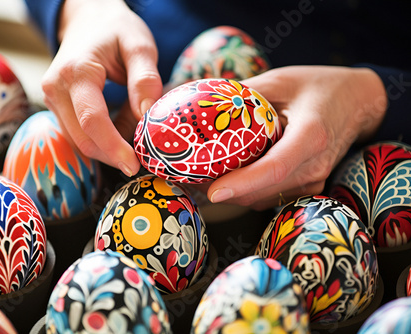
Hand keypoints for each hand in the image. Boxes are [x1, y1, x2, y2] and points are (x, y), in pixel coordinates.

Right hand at [41, 0, 162, 175]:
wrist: (88, 20)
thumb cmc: (116, 30)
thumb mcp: (139, 45)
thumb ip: (145, 80)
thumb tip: (147, 119)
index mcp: (77, 71)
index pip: (92, 120)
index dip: (113, 147)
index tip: (134, 165)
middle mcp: (55, 87)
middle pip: (82, 138)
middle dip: (112, 155)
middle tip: (141, 160)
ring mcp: (51, 98)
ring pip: (78, 141)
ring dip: (107, 149)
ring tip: (134, 141)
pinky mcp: (55, 106)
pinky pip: (76, 134)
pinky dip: (100, 141)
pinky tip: (120, 134)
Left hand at [207, 65, 386, 209]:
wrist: (359, 103)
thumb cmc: (318, 86)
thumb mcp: (280, 80)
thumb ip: (244, 94)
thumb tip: (201, 102)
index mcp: (312, 136)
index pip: (274, 168)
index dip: (242, 183)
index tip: (213, 191)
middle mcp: (315, 165)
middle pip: (263, 190)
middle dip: (225, 191)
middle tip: (188, 180)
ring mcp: (314, 180)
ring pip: (264, 198)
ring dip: (232, 194)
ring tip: (200, 178)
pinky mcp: (309, 186)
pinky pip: (271, 196)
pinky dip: (246, 191)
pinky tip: (226, 177)